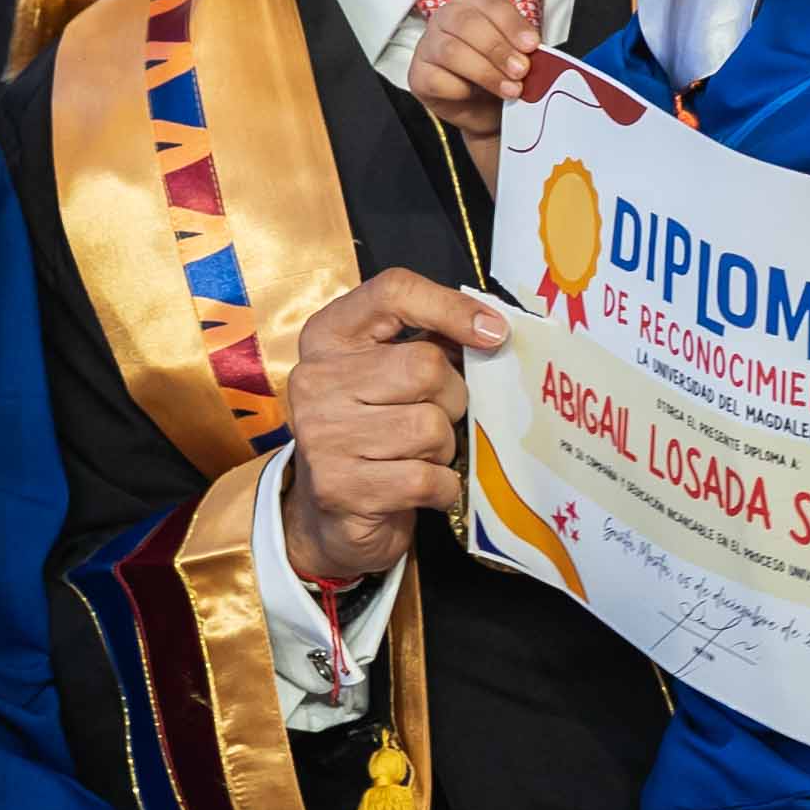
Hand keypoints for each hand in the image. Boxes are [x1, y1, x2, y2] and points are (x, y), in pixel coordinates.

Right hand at [279, 268, 505, 587]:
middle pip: (424, 365)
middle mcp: (315, 379)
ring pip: (430, 427)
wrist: (331, 517)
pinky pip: (427, 478)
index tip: (493, 332)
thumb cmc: (374, 432)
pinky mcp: (340, 488)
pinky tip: (424, 488)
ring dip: (445, 448)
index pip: (392, 291)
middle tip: (440, 417)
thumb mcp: (387, 376)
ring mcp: (323, 435)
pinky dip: (442, 487)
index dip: (450, 306)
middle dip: (453, 398)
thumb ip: (428, 342)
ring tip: (422, 456)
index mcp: (328, 337)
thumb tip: (492, 328)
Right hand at [405, 0, 534, 185]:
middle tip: (521, 70)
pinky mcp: (418, 74)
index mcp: (474, 4)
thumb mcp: (518, 55)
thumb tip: (533, 54)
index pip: (491, 5)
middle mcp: (447, 18)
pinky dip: (462, 90)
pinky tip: (476, 95)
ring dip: (485, 72)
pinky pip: (437, 79)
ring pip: (452, 51)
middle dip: (498, 49)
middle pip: (468, 24)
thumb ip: (523, 50)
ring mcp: (428, 45)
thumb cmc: (501, 73)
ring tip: (510, 89)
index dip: (512, 25)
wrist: (486, 109)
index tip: (531, 45)